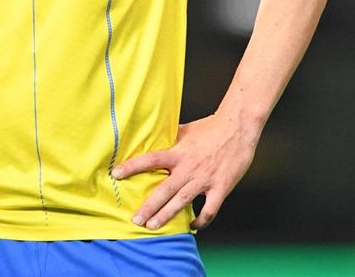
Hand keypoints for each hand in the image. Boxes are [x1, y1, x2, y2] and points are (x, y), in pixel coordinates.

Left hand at [112, 114, 257, 230]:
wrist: (238, 127)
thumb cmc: (210, 127)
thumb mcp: (186, 130)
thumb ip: (170, 138)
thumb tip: (152, 136)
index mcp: (179, 152)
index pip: (151, 160)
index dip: (133, 166)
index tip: (116, 174)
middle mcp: (189, 167)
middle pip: (164, 190)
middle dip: (149, 207)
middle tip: (135, 220)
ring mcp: (205, 179)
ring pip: (182, 202)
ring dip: (166, 216)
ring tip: (153, 227)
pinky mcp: (221, 187)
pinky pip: (210, 209)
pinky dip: (201, 220)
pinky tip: (193, 226)